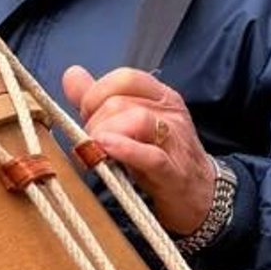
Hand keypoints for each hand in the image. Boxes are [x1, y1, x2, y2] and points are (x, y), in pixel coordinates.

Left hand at [63, 64, 217, 236]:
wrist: (199, 195)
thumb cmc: (160, 157)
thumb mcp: (129, 123)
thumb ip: (99, 99)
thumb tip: (71, 74)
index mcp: (161, 96)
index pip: (125, 77)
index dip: (95, 95)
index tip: (87, 116)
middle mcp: (170, 113)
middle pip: (120, 102)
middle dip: (94, 124)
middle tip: (90, 144)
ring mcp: (175, 141)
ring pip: (136, 120)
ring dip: (105, 136)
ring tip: (96, 153)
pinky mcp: (174, 172)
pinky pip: (151, 156)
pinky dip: (125, 151)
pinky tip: (106, 151)